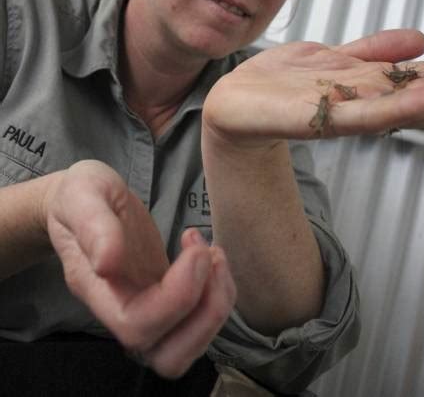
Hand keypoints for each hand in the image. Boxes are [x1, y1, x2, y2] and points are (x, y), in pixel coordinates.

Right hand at [45, 161, 235, 376]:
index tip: (194, 246)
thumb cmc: (79, 197)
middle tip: (209, 256)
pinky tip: (208, 253)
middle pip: (168, 356)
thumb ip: (93, 225)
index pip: (137, 326)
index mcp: (97, 290)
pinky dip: (217, 293)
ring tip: (213, 254)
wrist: (81, 201)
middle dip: (206, 313)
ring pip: (187, 346)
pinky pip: (197, 320)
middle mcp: (122, 310)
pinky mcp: (165, 296)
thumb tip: (107, 262)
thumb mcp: (81, 195)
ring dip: (216, 305)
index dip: (176, 297)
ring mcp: (146, 307)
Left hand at [202, 29, 423, 142]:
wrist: (233, 103)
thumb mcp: (332, 56)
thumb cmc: (278, 81)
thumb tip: (418, 39)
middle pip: (414, 92)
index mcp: (364, 81)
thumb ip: (374, 50)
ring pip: (400, 104)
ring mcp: (342, 108)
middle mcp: (359, 97)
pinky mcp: (319, 116)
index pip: (417, 76)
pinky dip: (400, 108)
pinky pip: (365, 112)